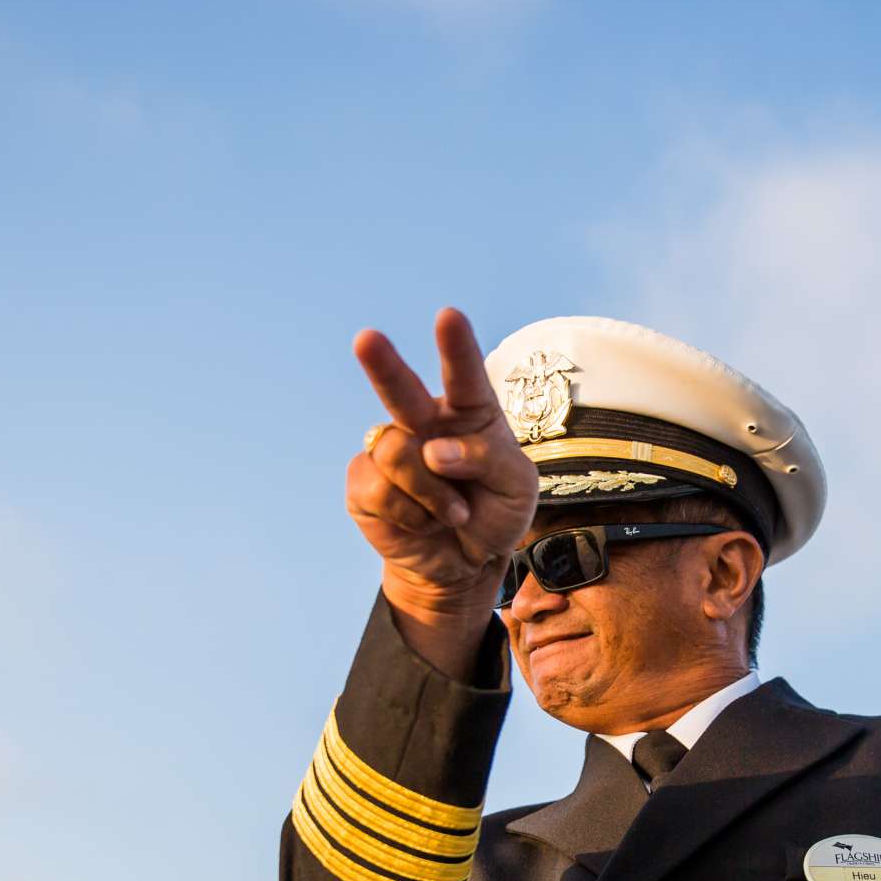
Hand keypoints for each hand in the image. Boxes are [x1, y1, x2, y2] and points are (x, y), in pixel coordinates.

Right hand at [347, 308, 537, 621]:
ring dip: (432, 494)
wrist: (465, 563)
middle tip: (367, 339)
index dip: (457, 347)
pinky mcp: (363, 482)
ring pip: (398, 455)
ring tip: (453, 513)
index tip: (449, 317)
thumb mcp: (517, 488)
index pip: (465, 376)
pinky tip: (422, 521)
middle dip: (382, 364)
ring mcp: (390, 448)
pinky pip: (381, 490)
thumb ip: (488, 458)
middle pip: (401, 389)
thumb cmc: (495, 513)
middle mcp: (426, 422)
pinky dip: (411, 515)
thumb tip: (434, 451)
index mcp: (470, 412)